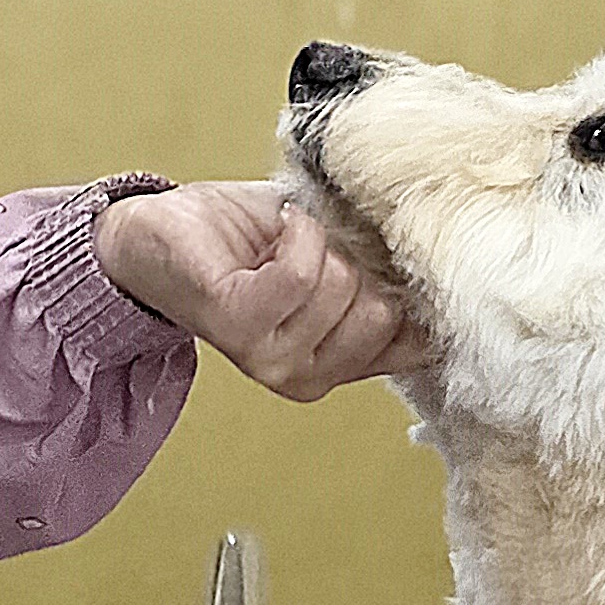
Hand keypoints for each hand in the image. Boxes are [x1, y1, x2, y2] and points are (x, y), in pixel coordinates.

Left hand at [95, 183, 427, 400]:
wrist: (158, 233)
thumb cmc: (245, 239)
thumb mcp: (337, 257)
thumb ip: (385, 273)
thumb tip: (446, 257)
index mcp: (340, 365)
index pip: (417, 343)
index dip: (407, 285)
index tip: (380, 254)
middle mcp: (308, 376)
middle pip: (384, 312)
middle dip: (358, 259)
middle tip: (316, 245)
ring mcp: (272, 359)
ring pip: (343, 287)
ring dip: (318, 239)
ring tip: (286, 236)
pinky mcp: (238, 324)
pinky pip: (299, 273)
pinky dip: (295, 232)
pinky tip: (276, 228)